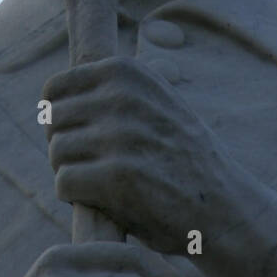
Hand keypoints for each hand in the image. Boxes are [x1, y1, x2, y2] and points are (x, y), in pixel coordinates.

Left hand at [42, 55, 276, 276]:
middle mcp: (121, 97)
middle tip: (91, 164)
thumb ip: (115, 88)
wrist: (224, 204)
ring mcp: (119, 135)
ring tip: (99, 181)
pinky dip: (75, 196)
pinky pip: (64, 182)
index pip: (54, 89)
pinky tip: (101, 199)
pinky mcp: (116, 176)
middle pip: (52, 122)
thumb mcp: (157, 100)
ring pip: (56, 153)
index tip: (76, 135)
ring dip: (70, 172)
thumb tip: (52, 90)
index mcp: (126, 72)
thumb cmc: (182, 155)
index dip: (59, 117)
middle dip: (64, 146)